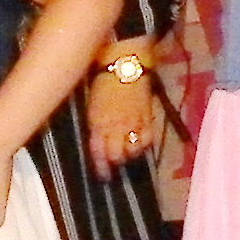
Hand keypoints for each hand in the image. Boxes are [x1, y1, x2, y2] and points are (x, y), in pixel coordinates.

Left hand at [86, 64, 156, 178]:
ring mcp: (133, 122)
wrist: (125, 64)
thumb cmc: (103, 79)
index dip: (101, 166)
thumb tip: (98, 142)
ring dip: (130, 154)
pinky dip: (144, 144)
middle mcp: (115, 126)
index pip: (98, 152)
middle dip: (115, 162)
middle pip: (117, 155)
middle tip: (115, 164)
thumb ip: (95, 125)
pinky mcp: (147, 116)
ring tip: (127, 153)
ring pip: (133, 150)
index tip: (103, 175)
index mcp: (98, 123)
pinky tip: (141, 144)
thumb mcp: (92, 104)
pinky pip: (147, 139)